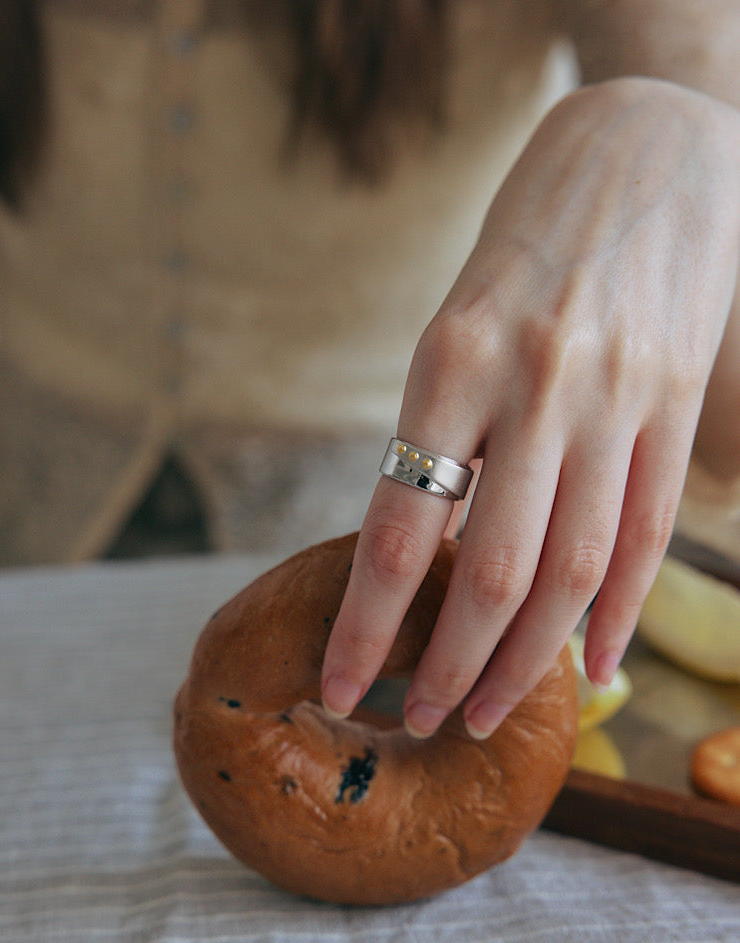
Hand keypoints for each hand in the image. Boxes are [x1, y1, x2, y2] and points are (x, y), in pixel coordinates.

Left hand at [322, 77, 739, 739]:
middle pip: (490, 573)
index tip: (342, 686)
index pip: (397, 530)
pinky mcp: (675, 405)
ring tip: (491, 712)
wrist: (648, 147)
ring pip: (572, 570)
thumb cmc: (527, 245)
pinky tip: (594, 662)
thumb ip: (444, 435)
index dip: (367, 626)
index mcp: (451, 359)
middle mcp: (535, 383)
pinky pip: (647, 532)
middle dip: (449, 667)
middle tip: (421, 721)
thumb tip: (422, 559)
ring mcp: (616, 396)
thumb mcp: (455, 322)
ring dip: (528, 660)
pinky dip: (618, 611)